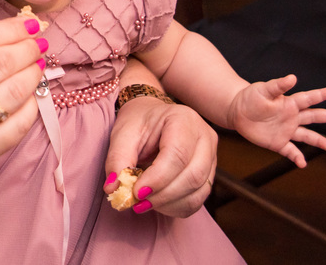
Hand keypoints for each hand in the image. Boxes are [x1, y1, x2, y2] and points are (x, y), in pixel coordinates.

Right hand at [0, 15, 45, 186]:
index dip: (13, 28)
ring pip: (15, 92)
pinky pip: (19, 124)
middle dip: (28, 49)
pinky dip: (32, 105)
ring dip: (33, 73)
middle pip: (1, 62)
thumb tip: (18, 28)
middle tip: (38, 44)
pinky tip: (30, 94)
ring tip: (36, 65)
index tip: (30, 24)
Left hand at [104, 97, 216, 216]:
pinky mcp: (209, 174)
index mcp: (184, 119)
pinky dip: (176, 207)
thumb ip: (117, 159)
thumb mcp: (122, 133)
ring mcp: (212, 157)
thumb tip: (113, 189)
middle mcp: (205, 138)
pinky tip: (156, 203)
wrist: (152, 118)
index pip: (177, 155)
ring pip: (198, 192)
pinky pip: (198, 200)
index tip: (136, 192)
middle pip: (193, 176)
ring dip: (169, 204)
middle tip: (137, 202)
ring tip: (143, 203)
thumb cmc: (138, 122)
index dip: (158, 178)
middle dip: (163, 195)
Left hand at [230, 75, 325, 167]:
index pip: (308, 99)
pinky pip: (290, 151)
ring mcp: (286, 130)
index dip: (320, 94)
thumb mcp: (263, 89)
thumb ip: (278, 85)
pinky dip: (297, 157)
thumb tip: (292, 78)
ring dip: (319, 141)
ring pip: (306, 136)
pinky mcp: (277, 142)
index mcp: (289, 103)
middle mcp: (291, 117)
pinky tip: (302, 163)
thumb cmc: (250, 97)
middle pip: (313, 117)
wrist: (237, 111)